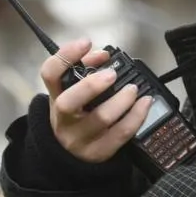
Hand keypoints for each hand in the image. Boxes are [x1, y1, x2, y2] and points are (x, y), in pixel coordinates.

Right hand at [43, 39, 151, 163]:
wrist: (70, 154)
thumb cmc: (76, 114)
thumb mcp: (72, 92)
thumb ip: (85, 69)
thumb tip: (103, 56)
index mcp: (55, 97)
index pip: (50, 74)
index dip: (66, 56)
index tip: (86, 42)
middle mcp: (62, 119)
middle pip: (69, 103)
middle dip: (92, 85)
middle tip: (112, 74)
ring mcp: (79, 138)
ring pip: (101, 118)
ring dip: (122, 100)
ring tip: (134, 89)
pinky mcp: (98, 152)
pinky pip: (121, 133)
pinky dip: (137, 116)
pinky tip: (145, 103)